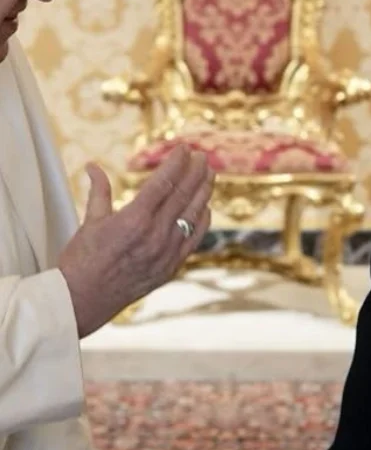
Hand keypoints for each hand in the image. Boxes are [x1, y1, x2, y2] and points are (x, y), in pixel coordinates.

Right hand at [58, 145, 213, 337]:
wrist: (82, 302)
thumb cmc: (81, 261)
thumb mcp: (90, 221)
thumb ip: (99, 190)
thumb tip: (92, 166)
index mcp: (134, 219)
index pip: (164, 181)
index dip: (177, 162)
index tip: (184, 147)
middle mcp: (155, 235)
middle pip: (183, 195)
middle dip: (195, 171)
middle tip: (202, 155)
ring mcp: (166, 253)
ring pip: (193, 215)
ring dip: (203, 191)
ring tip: (210, 173)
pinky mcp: (170, 268)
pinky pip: (193, 239)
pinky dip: (201, 221)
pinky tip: (205, 208)